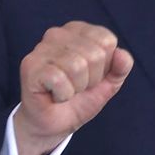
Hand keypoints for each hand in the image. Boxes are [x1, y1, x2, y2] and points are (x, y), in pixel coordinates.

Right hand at [12, 21, 133, 154]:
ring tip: (65, 90)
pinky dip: (62, 95)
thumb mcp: (107, 84)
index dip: (105, 66)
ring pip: (77, 66)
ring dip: (76, 88)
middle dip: (91, 79)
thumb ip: (120, 68)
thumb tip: (123, 55)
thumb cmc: (79, 99)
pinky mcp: (30, 66)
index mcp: (78, 30)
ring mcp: (41, 48)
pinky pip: (59, 80)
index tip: (90, 76)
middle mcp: (57, 34)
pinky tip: (54, 95)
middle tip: (76, 87)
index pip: (107, 40)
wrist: (54, 124)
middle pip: (94, 54)